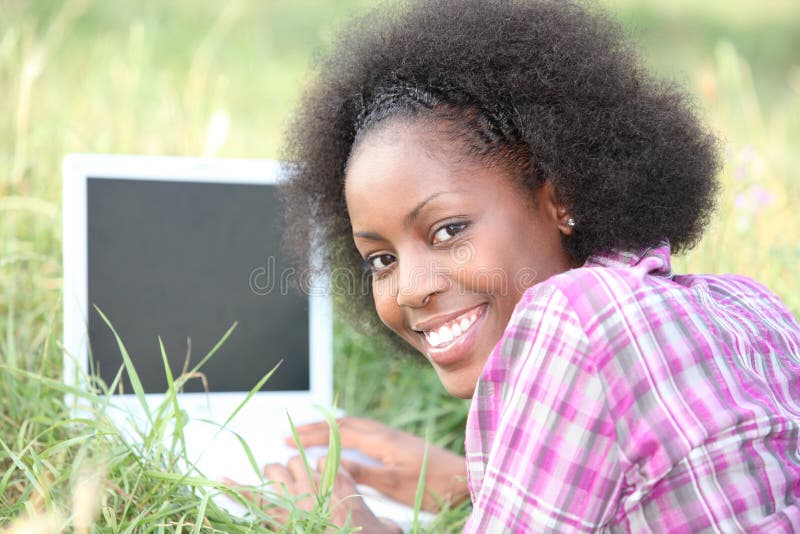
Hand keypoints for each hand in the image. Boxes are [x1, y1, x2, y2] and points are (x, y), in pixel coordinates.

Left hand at [224, 456, 400, 533]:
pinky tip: (221, 480)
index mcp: (339, 484)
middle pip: (295, 462)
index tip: (316, 482)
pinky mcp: (277, 518)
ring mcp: (294, 499)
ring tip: (273, 488)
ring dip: (272, 477)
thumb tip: (388, 522)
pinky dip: (235, 488)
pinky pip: (252, 496)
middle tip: (293, 490)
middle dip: (291, 472)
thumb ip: (383, 518)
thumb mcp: (385, 526)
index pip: (321, 462)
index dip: (317, 474)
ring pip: (274, 469)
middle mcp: (315, 486)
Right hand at [288, 417, 468, 511]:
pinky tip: (346, 440)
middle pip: (344, 424)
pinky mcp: (400, 443)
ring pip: (355, 425)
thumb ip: (364, 473)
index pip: (339, 433)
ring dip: (331, 426)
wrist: (464, 478)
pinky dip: (347, 431)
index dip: (312, 435)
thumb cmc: (433, 484)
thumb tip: (332, 463)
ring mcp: (394, 436)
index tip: (289, 438)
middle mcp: (386, 434)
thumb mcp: (396, 485)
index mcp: (381, 441)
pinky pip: (365, 430)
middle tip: (292, 432)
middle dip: (316, 427)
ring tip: (312, 431)